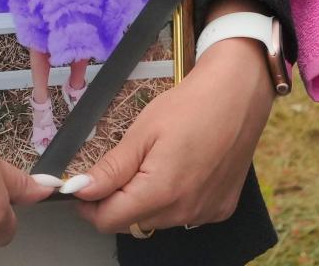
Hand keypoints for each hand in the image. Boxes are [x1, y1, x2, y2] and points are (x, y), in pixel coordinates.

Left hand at [69, 37, 274, 231]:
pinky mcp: (220, 209)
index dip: (89, 206)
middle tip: (116, 168)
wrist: (238, 95)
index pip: (109, 221)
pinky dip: (170, 201)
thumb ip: (111, 169)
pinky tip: (176, 171)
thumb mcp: (141, 132)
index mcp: (162, 192)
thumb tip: (79, 190)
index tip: (82, 187)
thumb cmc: (190, 106)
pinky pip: (182, 215)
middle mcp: (186, 211)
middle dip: (114, 202)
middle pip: (131, 223)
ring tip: (150, 163)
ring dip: (142, 202)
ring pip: (155, 221)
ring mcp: (206, 213)